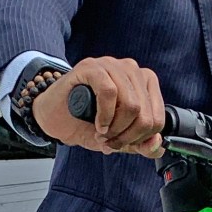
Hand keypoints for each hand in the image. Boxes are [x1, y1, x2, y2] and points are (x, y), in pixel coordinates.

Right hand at [33, 56, 164, 157]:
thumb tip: (157, 146)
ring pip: (131, 104)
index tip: (123, 144)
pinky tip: (97, 124)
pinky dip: (104, 115)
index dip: (142, 139)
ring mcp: (111, 65)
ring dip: (115, 128)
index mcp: (144, 83)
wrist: (53, 116)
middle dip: (127, 136)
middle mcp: (131, 70)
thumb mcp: (118, 137)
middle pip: (145, 113)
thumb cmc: (86, 122)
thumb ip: (140, 143)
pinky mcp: (92, 67)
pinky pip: (109, 92)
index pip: (158, 117)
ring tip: (102, 133)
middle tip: (110, 141)